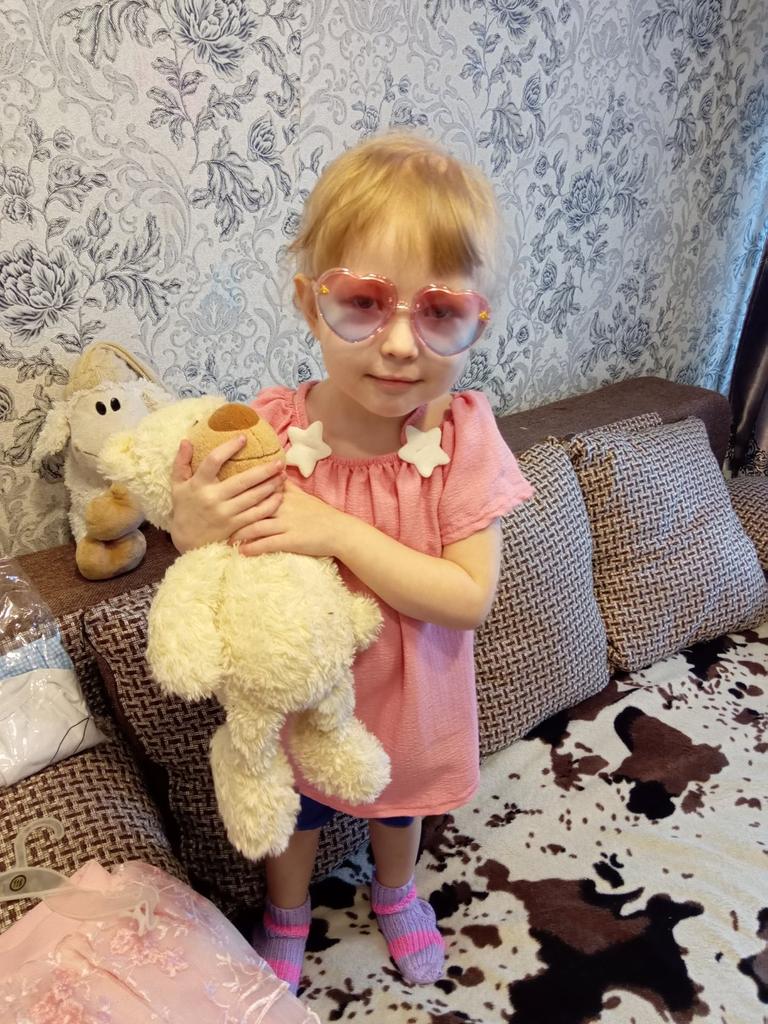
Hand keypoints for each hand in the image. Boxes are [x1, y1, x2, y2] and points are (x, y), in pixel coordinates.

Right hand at [169, 434, 285, 552]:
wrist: (187, 540)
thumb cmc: (184, 508)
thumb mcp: (177, 485)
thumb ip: (181, 462)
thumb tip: (186, 440)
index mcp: (198, 484)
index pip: (213, 460)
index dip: (229, 448)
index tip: (243, 438)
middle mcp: (213, 498)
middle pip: (243, 481)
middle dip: (264, 470)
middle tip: (279, 461)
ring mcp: (225, 513)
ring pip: (253, 497)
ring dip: (271, 486)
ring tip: (283, 475)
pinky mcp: (235, 526)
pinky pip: (256, 514)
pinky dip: (270, 505)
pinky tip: (279, 496)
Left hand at [230, 480, 343, 558]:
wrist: (339, 530)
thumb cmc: (320, 514)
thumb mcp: (302, 495)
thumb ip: (286, 485)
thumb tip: (275, 472)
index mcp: (283, 494)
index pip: (256, 489)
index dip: (238, 492)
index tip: (221, 495)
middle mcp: (282, 506)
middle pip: (250, 507)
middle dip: (232, 514)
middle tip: (215, 520)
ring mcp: (286, 523)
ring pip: (255, 527)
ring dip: (238, 534)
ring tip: (224, 539)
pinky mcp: (291, 540)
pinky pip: (267, 544)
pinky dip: (252, 548)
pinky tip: (241, 552)